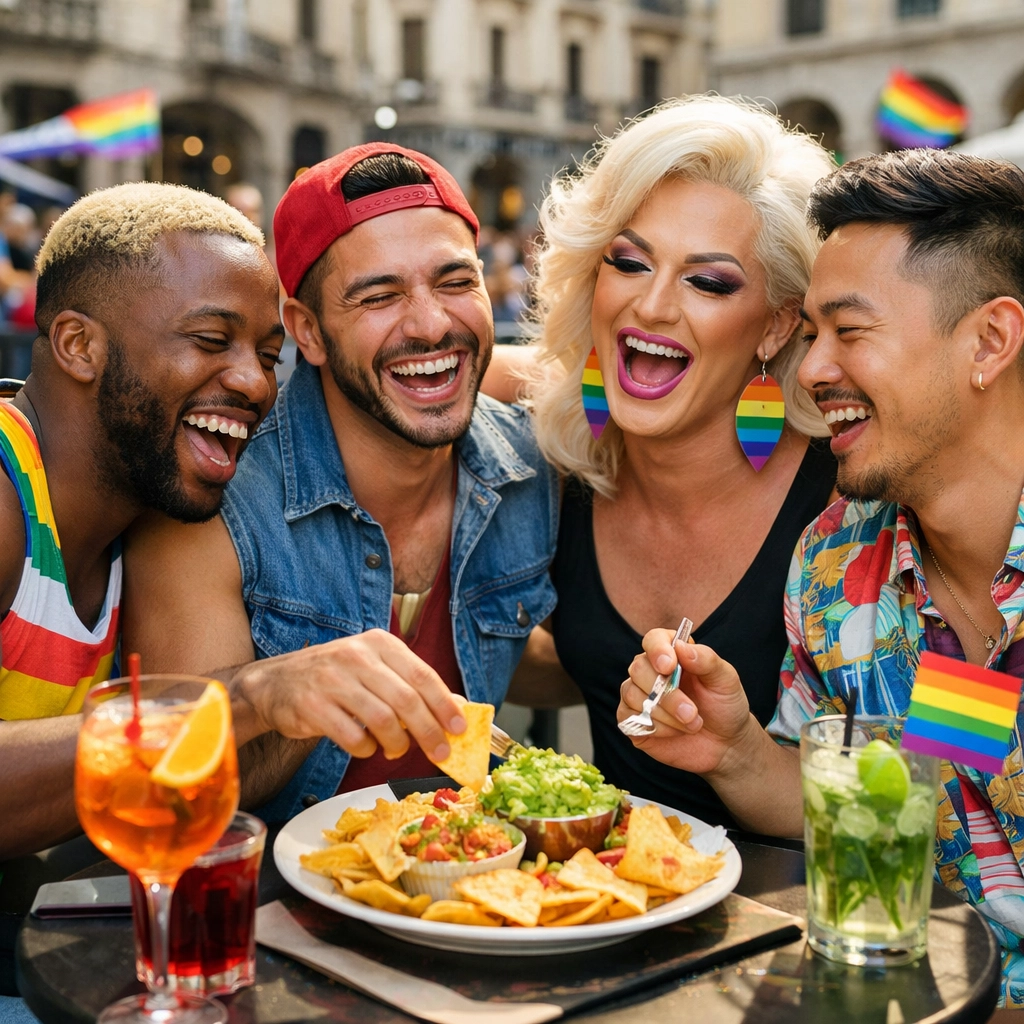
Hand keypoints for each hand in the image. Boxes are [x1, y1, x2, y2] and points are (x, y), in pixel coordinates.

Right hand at [234, 629, 466, 761]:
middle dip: (429, 732)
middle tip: (440, 753)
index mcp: (379, 643)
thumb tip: (456, 708)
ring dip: (397, 744)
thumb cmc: (335, 678)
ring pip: (382, 721)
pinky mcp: (313, 706)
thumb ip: (411, 685)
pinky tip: (366, 747)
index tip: (460, 728)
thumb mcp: (374, 669)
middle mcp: (357, 656)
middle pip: (406, 700)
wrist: (275, 683)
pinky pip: (353, 737)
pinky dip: (366, 749)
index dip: (444, 704)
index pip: (422, 674)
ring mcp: (333, 680)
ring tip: (397, 750)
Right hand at [616, 628, 755, 776]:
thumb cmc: (725, 706)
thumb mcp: (726, 680)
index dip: (657, 650)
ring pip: (633, 695)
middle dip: (667, 694)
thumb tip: (681, 646)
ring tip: (692, 724)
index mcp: (673, 654)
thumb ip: (706, 660)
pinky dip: (657, 727)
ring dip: (665, 714)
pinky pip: (631, 718)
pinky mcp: (633, 720)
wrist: (725, 744)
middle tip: (692, 712)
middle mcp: (651, 671)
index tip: (670, 666)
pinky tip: (676, 732)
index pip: (653, 640)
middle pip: (639, 669)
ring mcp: (639, 695)